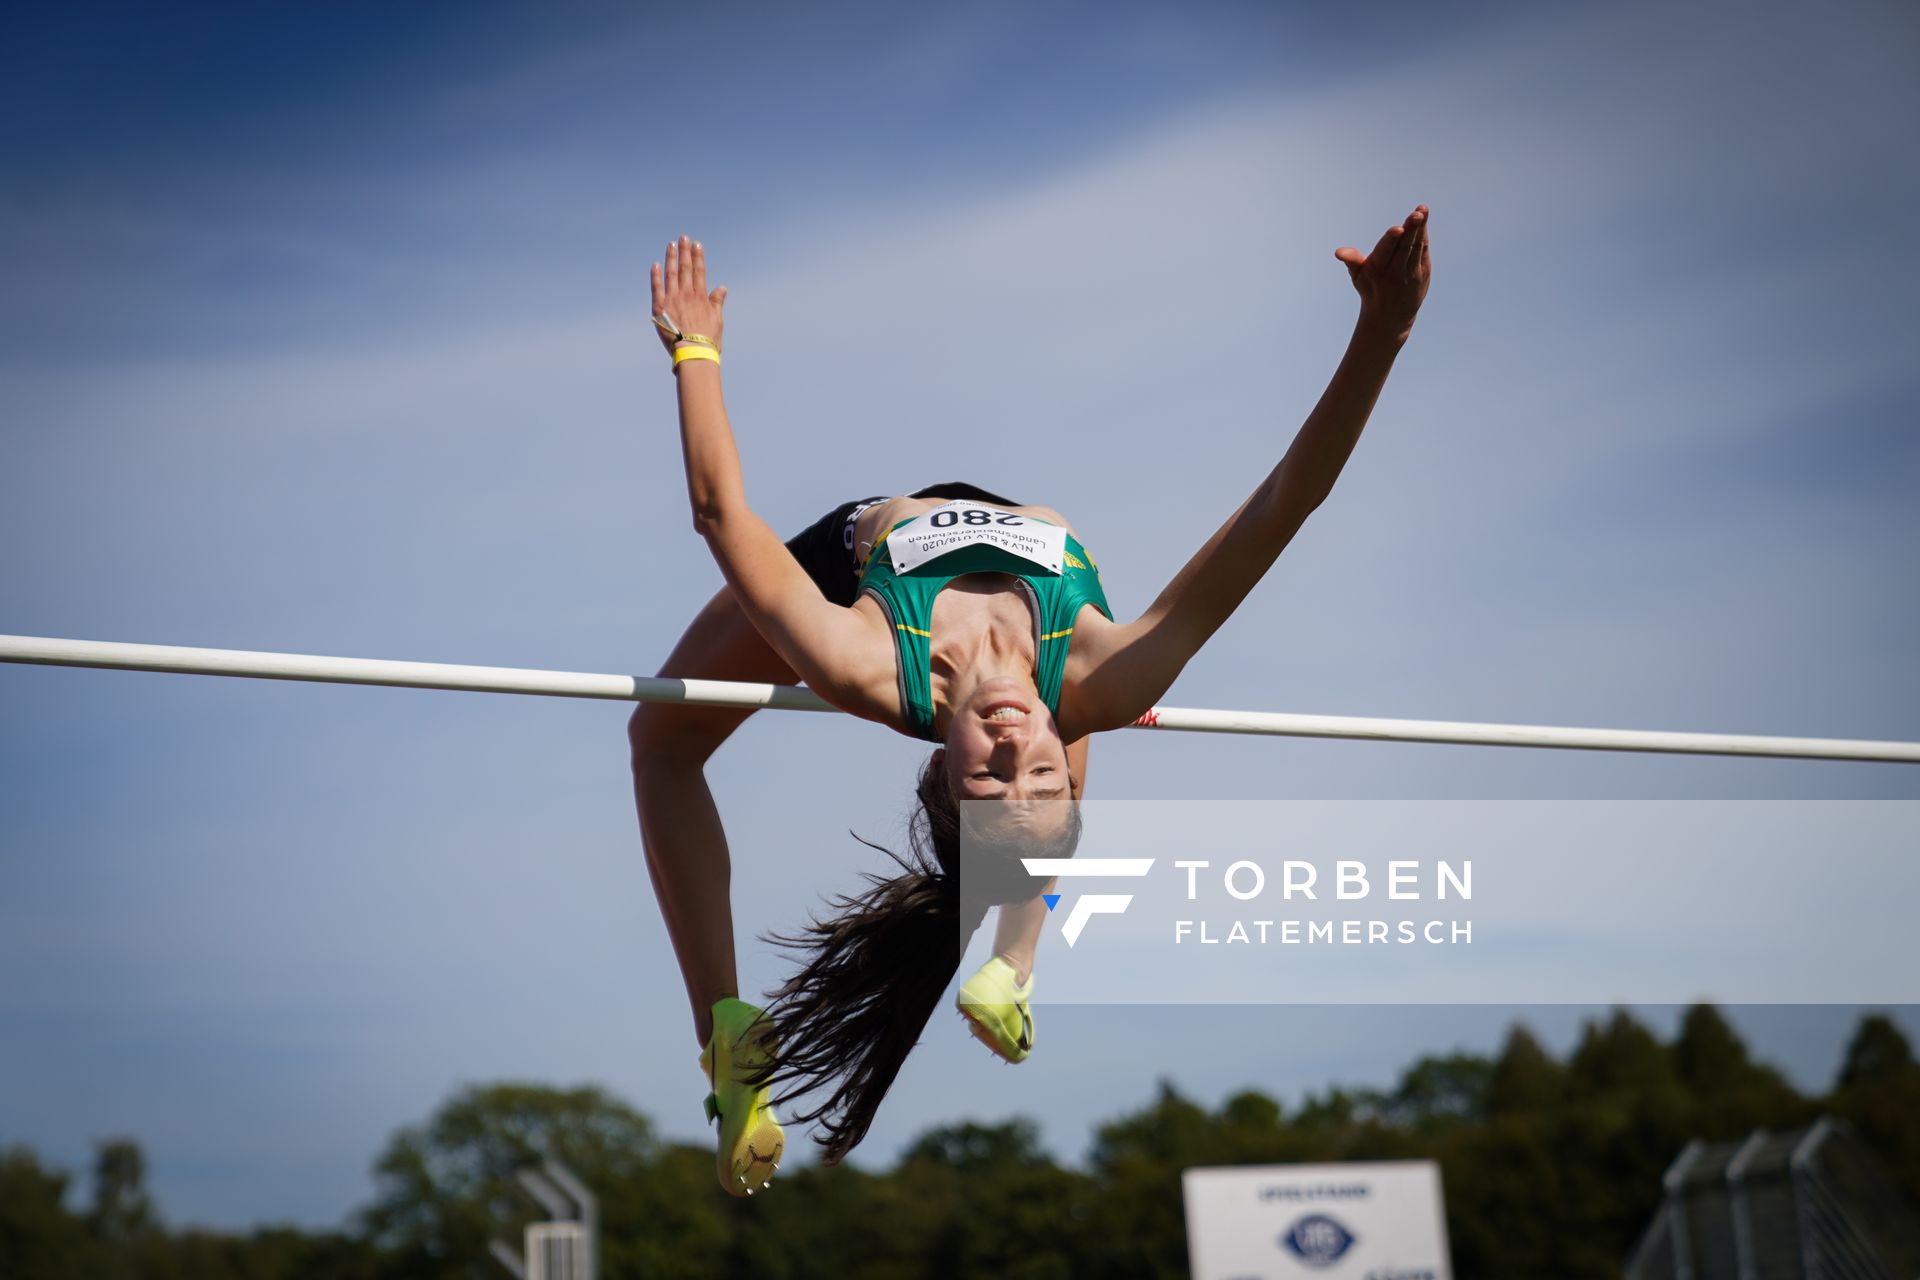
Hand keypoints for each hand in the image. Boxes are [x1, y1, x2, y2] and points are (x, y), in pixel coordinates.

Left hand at [651, 234, 727, 358]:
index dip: (698, 257)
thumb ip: (717, 302)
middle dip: (685, 252)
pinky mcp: (660, 307)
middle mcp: (687, 294)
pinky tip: (656, 264)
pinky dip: (656, 275)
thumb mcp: (717, 320)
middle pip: (685, 268)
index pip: (699, 271)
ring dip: (671, 258)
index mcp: (701, 297)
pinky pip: (657, 287)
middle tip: (683, 237)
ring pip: (671, 273)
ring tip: (672, 245)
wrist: (693, 352)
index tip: (697, 244)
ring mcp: (672, 299)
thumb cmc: (708, 340)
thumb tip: (722, 287)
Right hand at [1334, 205, 1430, 343]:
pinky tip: (1423, 219)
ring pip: (1416, 247)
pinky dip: (1423, 235)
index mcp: (1377, 270)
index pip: (1385, 252)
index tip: (1397, 228)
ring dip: (1420, 228)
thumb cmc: (1370, 288)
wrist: (1389, 316)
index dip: (1391, 240)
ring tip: (1422, 210)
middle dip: (1411, 230)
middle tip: (1417, 214)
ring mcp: (1410, 273)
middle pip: (1404, 247)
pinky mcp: (1422, 273)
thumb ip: (1352, 260)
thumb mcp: (1358, 278)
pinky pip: (1422, 251)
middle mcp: (1395, 272)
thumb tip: (1338, 252)